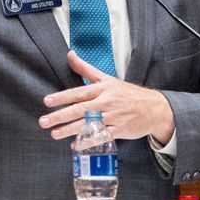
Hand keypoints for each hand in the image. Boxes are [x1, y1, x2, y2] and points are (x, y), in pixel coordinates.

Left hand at [39, 51, 175, 145]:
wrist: (155, 108)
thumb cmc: (127, 93)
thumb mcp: (107, 78)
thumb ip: (86, 68)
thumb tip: (70, 54)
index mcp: (103, 89)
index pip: (79, 92)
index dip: (62, 97)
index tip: (47, 101)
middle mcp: (107, 102)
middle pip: (81, 109)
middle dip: (61, 116)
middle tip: (44, 121)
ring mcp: (114, 117)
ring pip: (89, 123)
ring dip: (71, 130)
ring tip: (54, 134)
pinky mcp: (120, 130)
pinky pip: (102, 136)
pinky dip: (89, 141)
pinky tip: (76, 145)